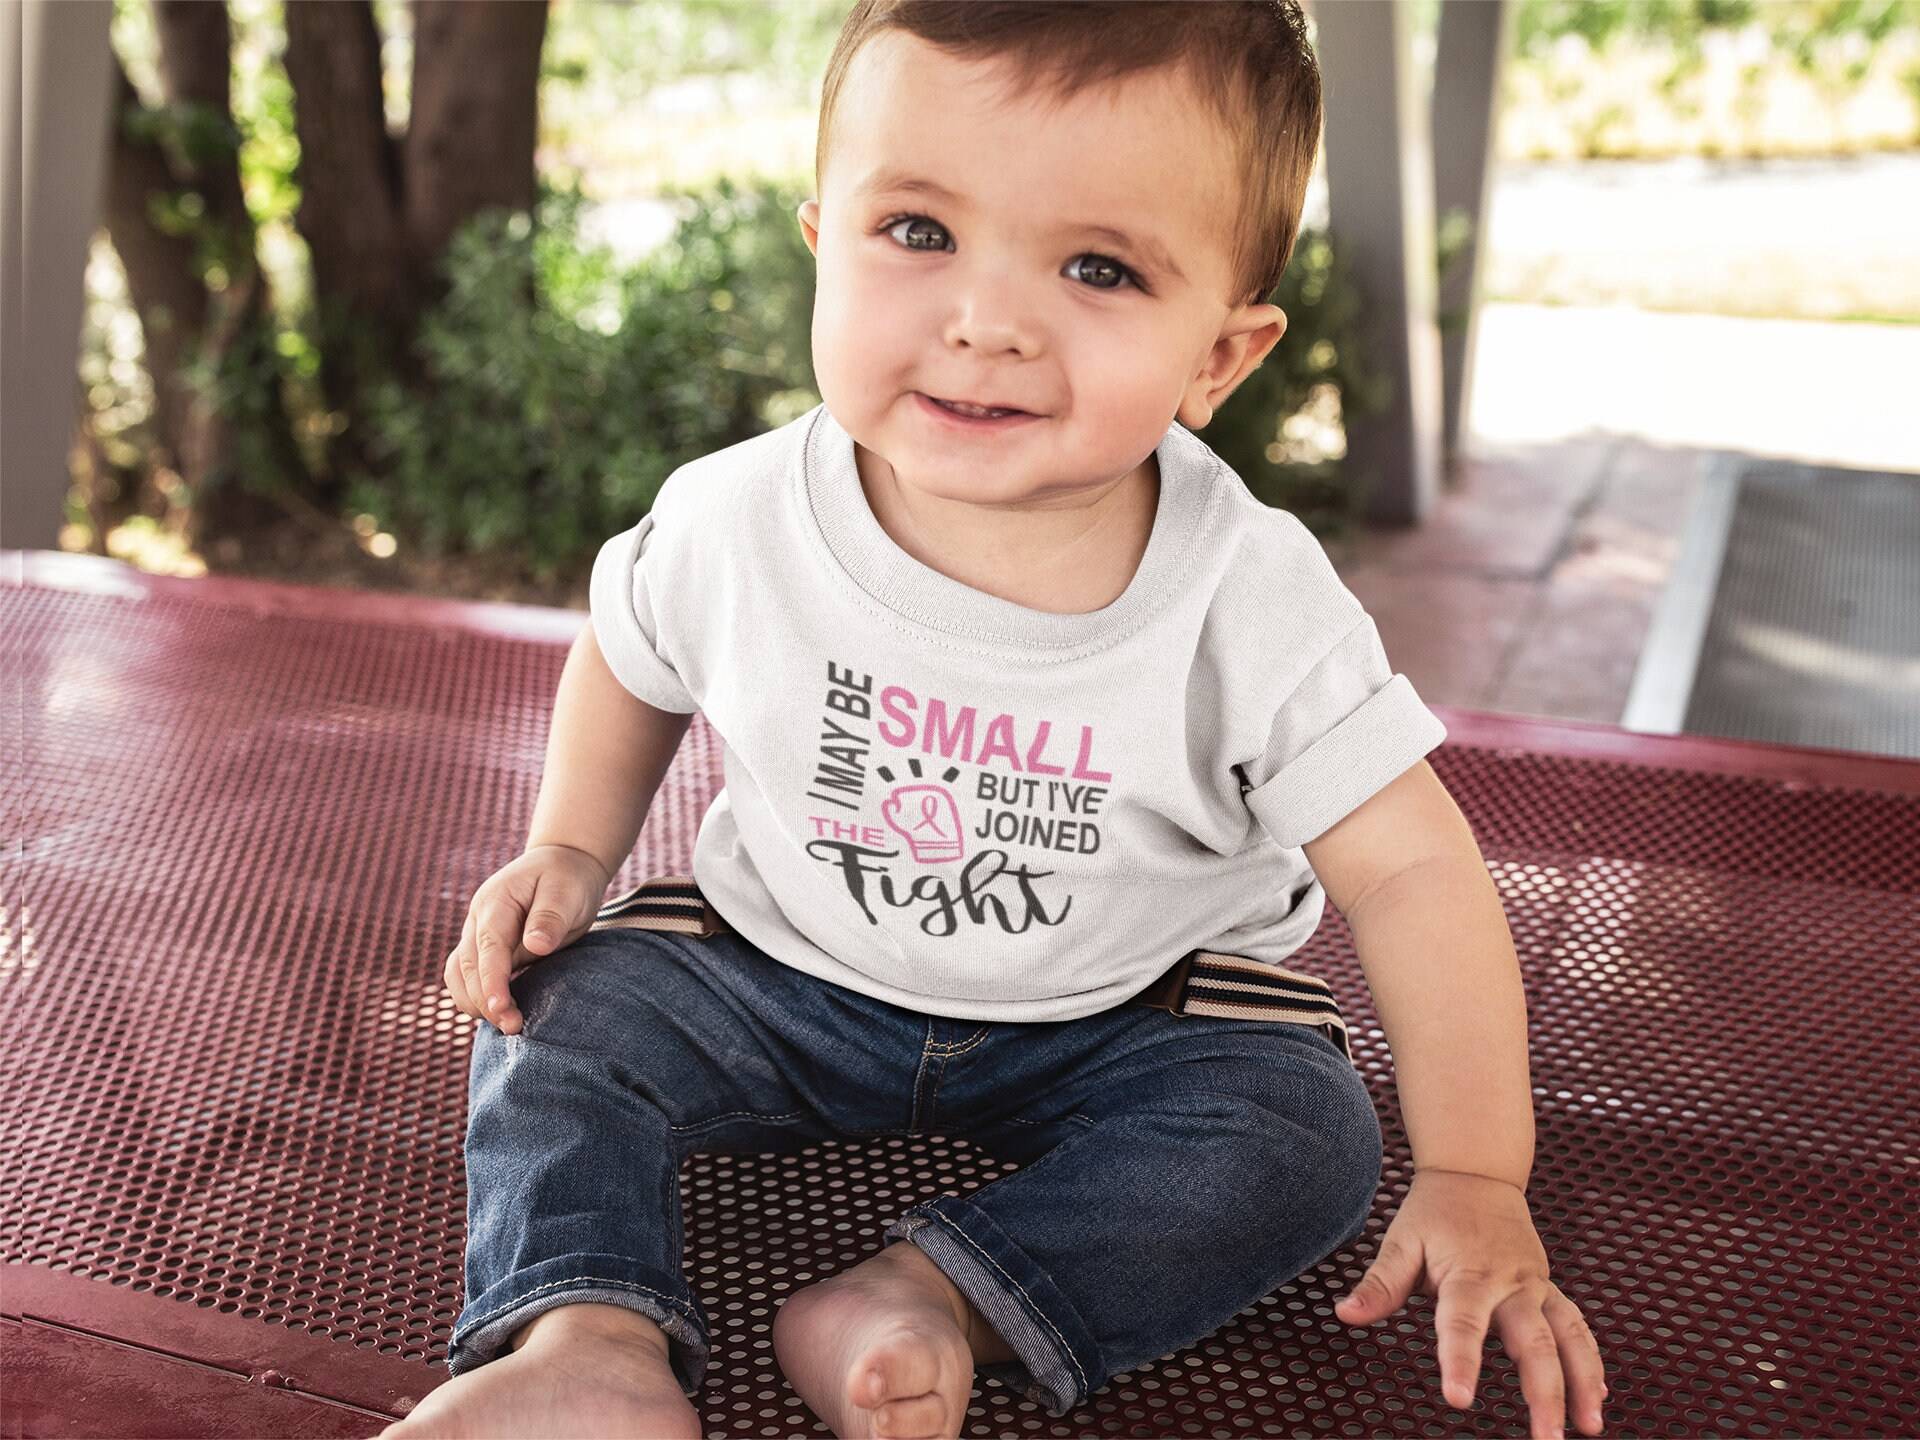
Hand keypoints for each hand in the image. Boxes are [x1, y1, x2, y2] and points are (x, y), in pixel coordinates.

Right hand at [443, 844, 611, 1034]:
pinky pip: (469, 977)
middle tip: (515, 1028)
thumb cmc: (567, 879)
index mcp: (496, 903)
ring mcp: (478, 935)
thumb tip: (535, 946)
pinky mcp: (486, 950)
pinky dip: (477, 997)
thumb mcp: (567, 891)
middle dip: (485, 1001)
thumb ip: (550, 917)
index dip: (491, 982)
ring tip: (508, 1025)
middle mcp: (478, 921)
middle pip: (467, 968)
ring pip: (459, 976)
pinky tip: (500, 1012)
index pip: (487, 948)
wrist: (562, 865)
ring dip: (475, 1003)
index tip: (501, 1009)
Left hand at [1333, 1168, 1608, 1438]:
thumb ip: (1379, 1284)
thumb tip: (1345, 1314)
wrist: (1476, 1175)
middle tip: (1545, 1438)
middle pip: (1533, 1341)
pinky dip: (1591, 1362)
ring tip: (1587, 1427)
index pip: (1462, 1324)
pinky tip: (1596, 1398)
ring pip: (1569, 1337)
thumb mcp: (1401, 1241)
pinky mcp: (1549, 1291)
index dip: (1460, 1361)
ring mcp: (1536, 1287)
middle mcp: (1511, 1283)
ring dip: (1582, 1382)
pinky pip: (1577, 1327)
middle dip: (1543, 1392)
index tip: (1460, 1400)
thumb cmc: (1435, 1212)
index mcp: (1468, 1274)